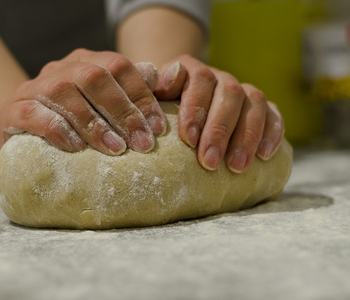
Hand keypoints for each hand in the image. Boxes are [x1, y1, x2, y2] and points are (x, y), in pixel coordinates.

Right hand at [0, 49, 166, 154]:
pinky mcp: (12, 111)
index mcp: (85, 62)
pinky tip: (76, 148)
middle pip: (94, 76)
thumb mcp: (103, 105)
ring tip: (116, 150)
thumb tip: (159, 74)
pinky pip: (34, 114)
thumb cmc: (73, 122)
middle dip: (122, 111)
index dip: (141, 95)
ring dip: (95, 124)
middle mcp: (60, 69)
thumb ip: (130, 90)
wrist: (23, 132)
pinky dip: (58, 130)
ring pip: (65, 93)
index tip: (156, 128)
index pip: (118, 66)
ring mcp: (34, 88)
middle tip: (142, 143)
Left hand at [154, 55, 284, 173]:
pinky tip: (264, 155)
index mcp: (193, 70)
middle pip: (229, 93)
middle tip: (210, 162)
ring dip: (247, 135)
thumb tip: (169, 82)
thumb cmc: (161, 108)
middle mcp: (221, 77)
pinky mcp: (260, 107)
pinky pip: (273, 113)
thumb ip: (154, 90)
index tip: (188, 140)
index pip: (200, 80)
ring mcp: (243, 91)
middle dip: (220, 130)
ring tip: (236, 167)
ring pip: (254, 102)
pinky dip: (272, 132)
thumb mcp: (152, 98)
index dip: (196, 108)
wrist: (179, 102)